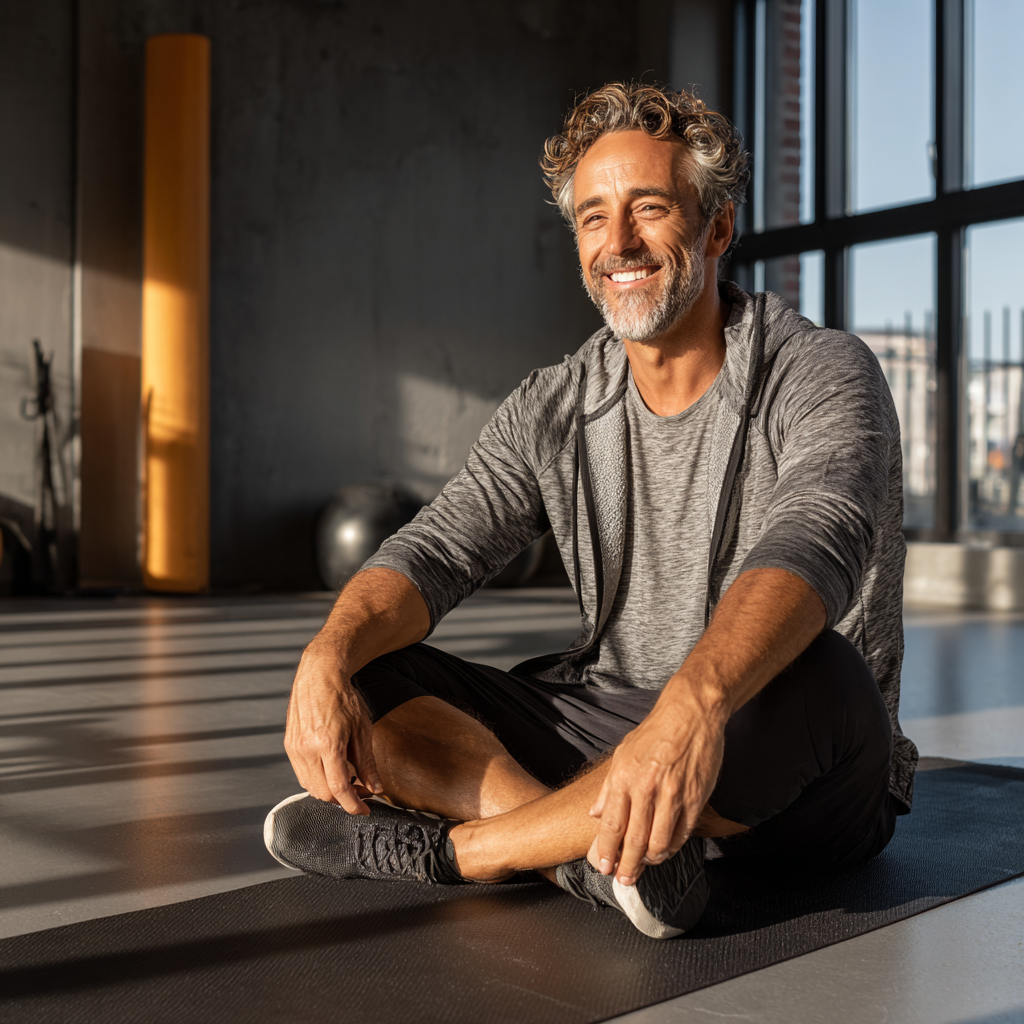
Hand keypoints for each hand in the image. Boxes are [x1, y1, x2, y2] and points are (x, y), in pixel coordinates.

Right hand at [283, 644, 383, 814]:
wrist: (319, 675)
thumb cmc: (343, 697)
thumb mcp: (363, 728)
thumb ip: (367, 762)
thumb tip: (375, 788)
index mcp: (327, 743)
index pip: (340, 788)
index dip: (354, 805)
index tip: (365, 810)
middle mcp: (306, 748)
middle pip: (323, 793)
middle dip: (343, 799)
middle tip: (361, 790)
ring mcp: (294, 748)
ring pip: (310, 787)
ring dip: (330, 791)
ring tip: (349, 778)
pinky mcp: (289, 746)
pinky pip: (302, 774)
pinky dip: (318, 779)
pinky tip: (332, 769)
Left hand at [587, 693, 725, 885]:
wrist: (690, 715)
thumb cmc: (655, 732)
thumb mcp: (622, 753)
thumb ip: (609, 787)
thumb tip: (595, 813)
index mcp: (625, 778)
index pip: (611, 825)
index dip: (606, 852)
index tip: (604, 867)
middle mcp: (647, 789)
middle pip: (634, 840)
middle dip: (627, 866)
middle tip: (625, 879)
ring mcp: (673, 795)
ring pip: (660, 842)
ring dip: (651, 860)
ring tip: (645, 864)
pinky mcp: (696, 798)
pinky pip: (683, 833)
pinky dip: (673, 847)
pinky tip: (666, 849)